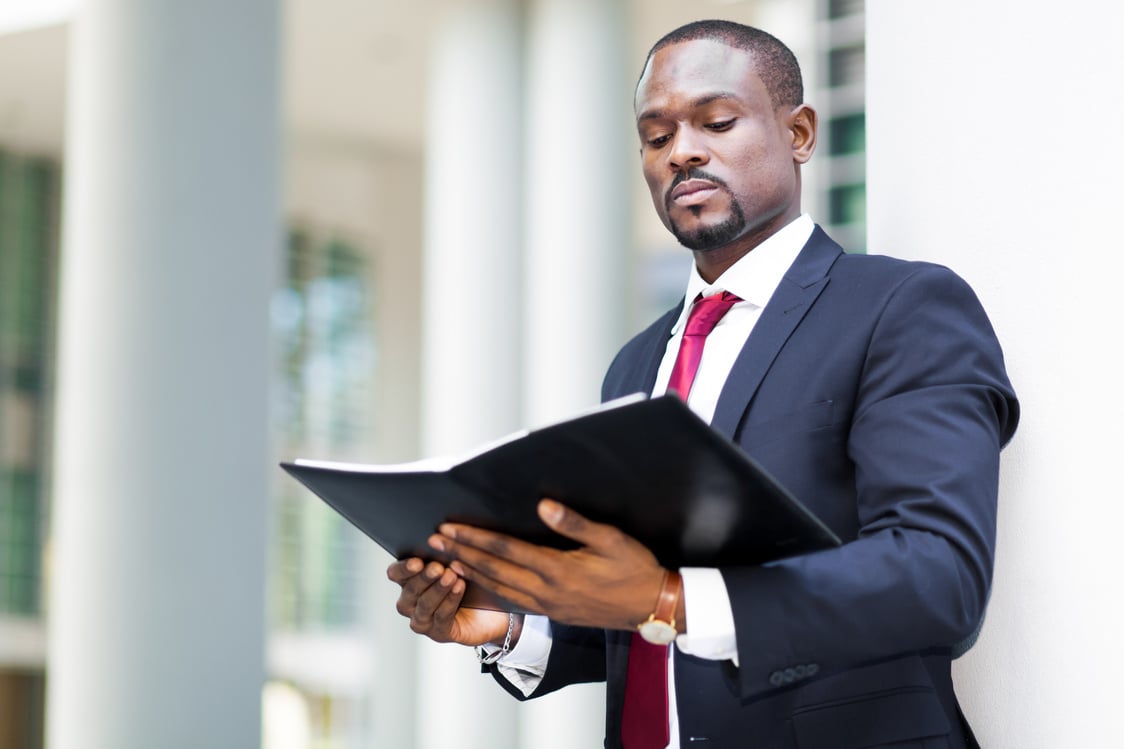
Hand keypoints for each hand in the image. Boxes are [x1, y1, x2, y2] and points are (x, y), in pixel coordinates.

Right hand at [386, 557, 513, 646]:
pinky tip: (459, 588)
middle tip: (437, 567)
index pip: (395, 573)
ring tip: (452, 576)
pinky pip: (440, 617)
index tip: (417, 562)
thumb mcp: (459, 562)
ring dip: (437, 590)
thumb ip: (446, 552)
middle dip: (424, 577)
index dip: (403, 568)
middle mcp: (410, 601)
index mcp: (409, 579)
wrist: (494, 609)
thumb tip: (444, 534)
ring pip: (423, 605)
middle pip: (409, 590)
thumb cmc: (472, 580)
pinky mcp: (439, 633)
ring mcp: (423, 619)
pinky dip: (450, 601)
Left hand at [428, 499, 673, 631]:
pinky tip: (479, 582)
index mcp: (557, 571)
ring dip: (470, 572)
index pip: (505, 551)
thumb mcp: (610, 539)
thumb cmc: (634, 568)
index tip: (449, 528)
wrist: (651, 606)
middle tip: (433, 541)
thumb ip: (574, 523)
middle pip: (494, 570)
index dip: (475, 538)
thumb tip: (543, 506)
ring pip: (498, 588)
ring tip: (445, 560)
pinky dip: (490, 589)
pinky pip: (512, 601)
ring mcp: (547, 606)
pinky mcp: (552, 613)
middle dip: (461, 553)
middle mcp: (546, 591)